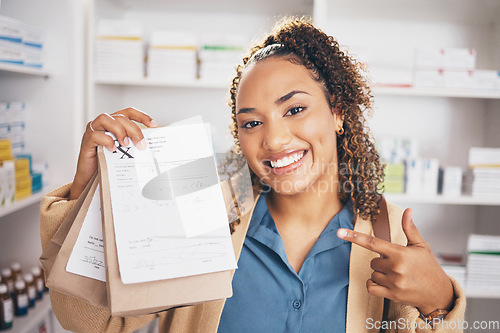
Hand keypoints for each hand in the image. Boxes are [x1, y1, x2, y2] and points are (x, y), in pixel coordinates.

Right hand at [69, 107, 157, 199]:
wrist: (91, 177)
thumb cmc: (108, 162)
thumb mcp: (123, 151)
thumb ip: (132, 145)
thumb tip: (148, 147)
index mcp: (115, 123)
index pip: (129, 112)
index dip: (142, 116)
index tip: (153, 125)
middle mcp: (104, 124)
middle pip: (121, 118)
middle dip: (134, 130)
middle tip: (141, 145)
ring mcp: (94, 130)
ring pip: (106, 119)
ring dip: (119, 131)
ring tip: (125, 144)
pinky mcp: (86, 140)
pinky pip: (95, 135)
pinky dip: (106, 141)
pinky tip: (113, 150)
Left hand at [337, 208, 454, 315]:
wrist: (439, 293)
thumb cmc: (429, 267)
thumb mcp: (421, 246)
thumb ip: (410, 229)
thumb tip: (407, 211)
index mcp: (400, 253)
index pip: (372, 243)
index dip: (354, 237)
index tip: (340, 233)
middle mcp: (395, 268)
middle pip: (373, 260)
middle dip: (381, 260)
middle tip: (397, 263)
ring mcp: (393, 283)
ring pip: (373, 273)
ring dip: (380, 273)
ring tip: (397, 274)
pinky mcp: (392, 295)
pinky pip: (371, 287)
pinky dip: (373, 284)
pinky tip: (384, 282)